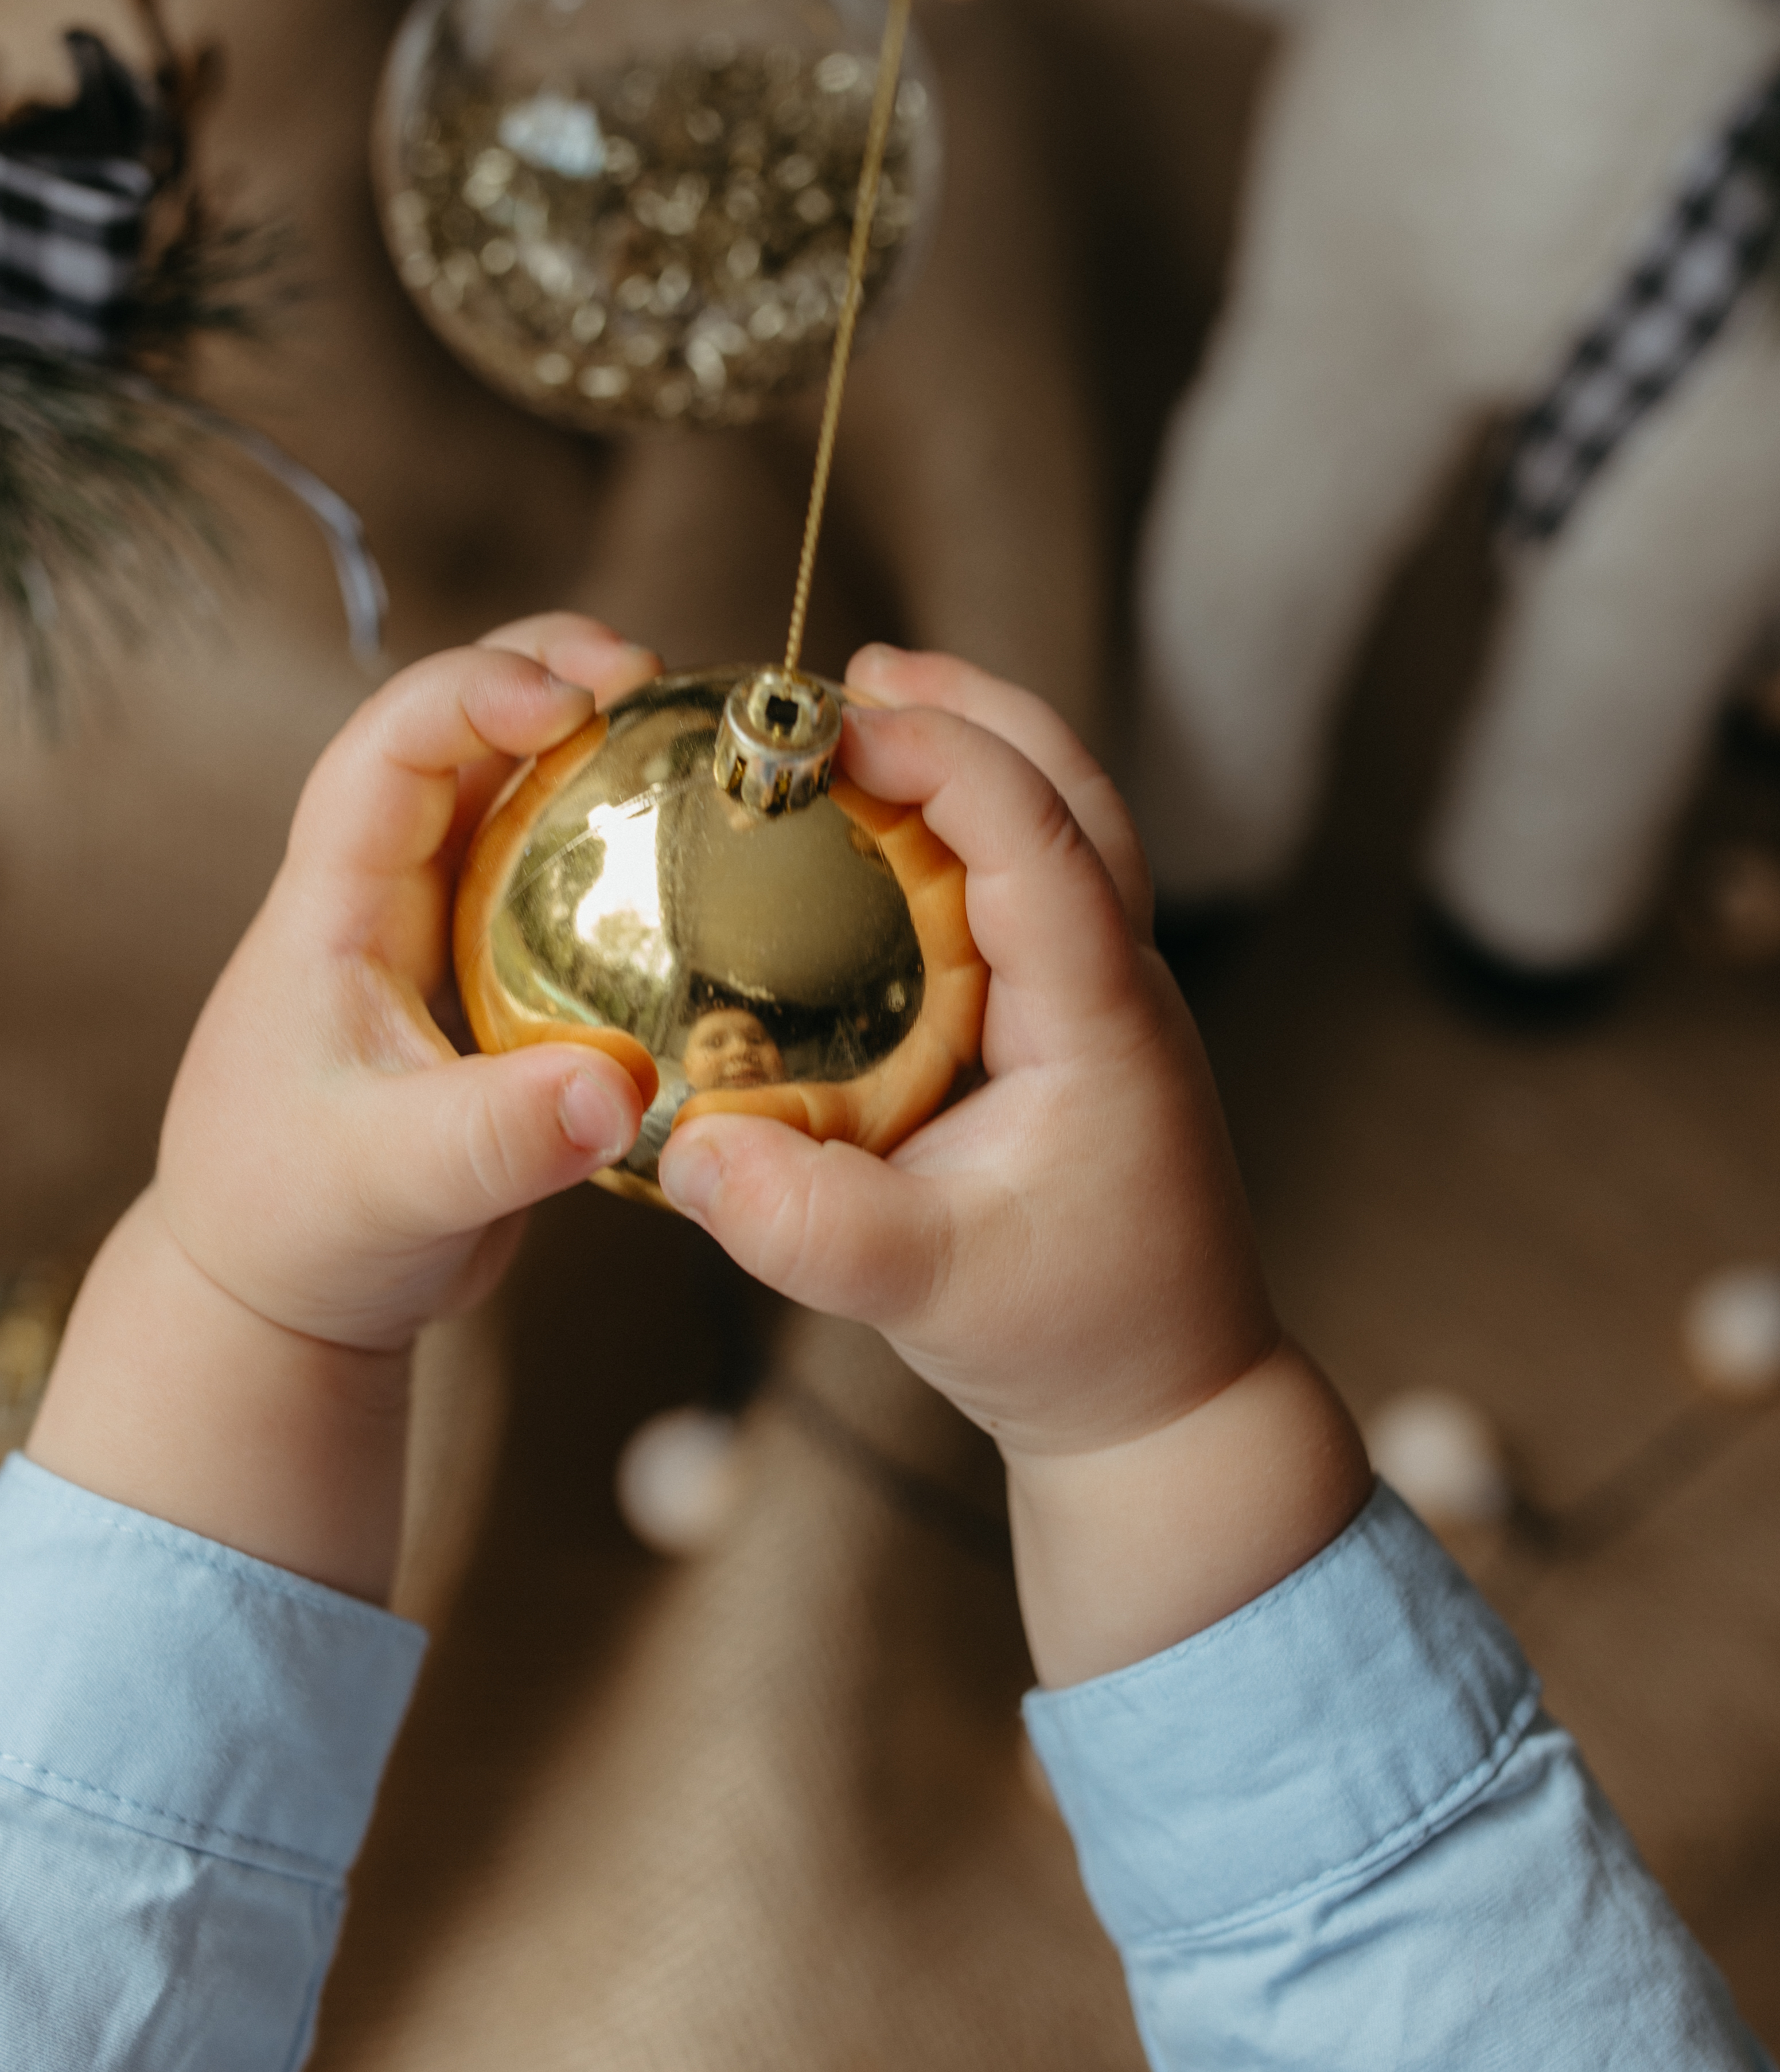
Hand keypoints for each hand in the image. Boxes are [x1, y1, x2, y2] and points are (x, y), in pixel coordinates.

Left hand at [30, 616, 659, 1598]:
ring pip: (520, 789)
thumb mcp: (389, 1189)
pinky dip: (630, 836)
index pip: (396, 742)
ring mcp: (446, 927)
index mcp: (335, 904)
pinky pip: (569, 871)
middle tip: (657, 675)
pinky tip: (708, 849)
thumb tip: (614, 1085)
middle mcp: (388, 889)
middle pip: (464, 727)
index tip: (583, 697)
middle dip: (554, 671)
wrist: (282, 1294)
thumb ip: (497, 1143)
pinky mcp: (501, 977)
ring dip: (601, 744)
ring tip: (700, 736)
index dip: (480, 689)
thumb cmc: (298, 1228)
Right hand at [658, 647, 1369, 1683]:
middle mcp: (1123, 984)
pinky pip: (1038, 885)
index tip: (837, 716)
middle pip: (1074, 794)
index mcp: (1100, 1018)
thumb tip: (690, 1153)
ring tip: (874, 709)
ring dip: (981, 753)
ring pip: (1068, 827)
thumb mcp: (928, 1293)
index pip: (1038, 837)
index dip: (945, 755)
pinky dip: (974, 825)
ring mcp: (1113, 999)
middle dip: (972, 712)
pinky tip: (886, 839)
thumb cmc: (1068, 1338)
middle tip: (860, 672)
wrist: (1167, 1399)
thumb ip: (812, 1229)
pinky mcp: (1083, 1023)